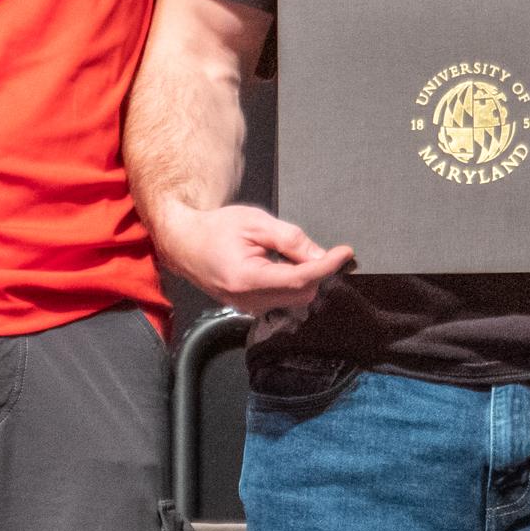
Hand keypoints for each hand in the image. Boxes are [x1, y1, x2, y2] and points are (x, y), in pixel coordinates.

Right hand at [154, 202, 353, 316]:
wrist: (184, 243)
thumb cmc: (215, 229)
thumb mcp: (255, 223)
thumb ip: (290, 240)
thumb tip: (321, 256)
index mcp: (247, 279)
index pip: (300, 279)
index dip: (327, 266)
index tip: (345, 253)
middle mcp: (248, 301)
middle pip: (301, 293)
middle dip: (316, 271)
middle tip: (316, 248)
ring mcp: (248, 308)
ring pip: (294, 299)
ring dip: (303, 278)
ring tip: (286, 254)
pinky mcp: (249, 308)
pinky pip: (282, 299)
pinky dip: (291, 283)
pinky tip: (278, 265)